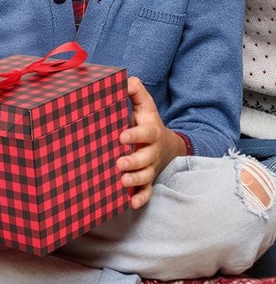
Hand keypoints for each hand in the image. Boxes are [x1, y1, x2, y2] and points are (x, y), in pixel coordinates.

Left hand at [117, 76, 185, 209]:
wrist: (164, 144)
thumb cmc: (145, 120)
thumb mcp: (143, 103)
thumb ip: (133, 89)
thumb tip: (122, 80)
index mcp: (150, 131)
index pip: (145, 133)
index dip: (135, 135)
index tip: (121, 136)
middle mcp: (151, 151)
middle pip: (146, 158)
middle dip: (134, 161)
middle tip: (119, 163)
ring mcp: (150, 167)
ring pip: (146, 176)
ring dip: (135, 180)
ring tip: (122, 181)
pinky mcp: (147, 180)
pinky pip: (147, 192)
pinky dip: (141, 198)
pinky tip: (131, 203)